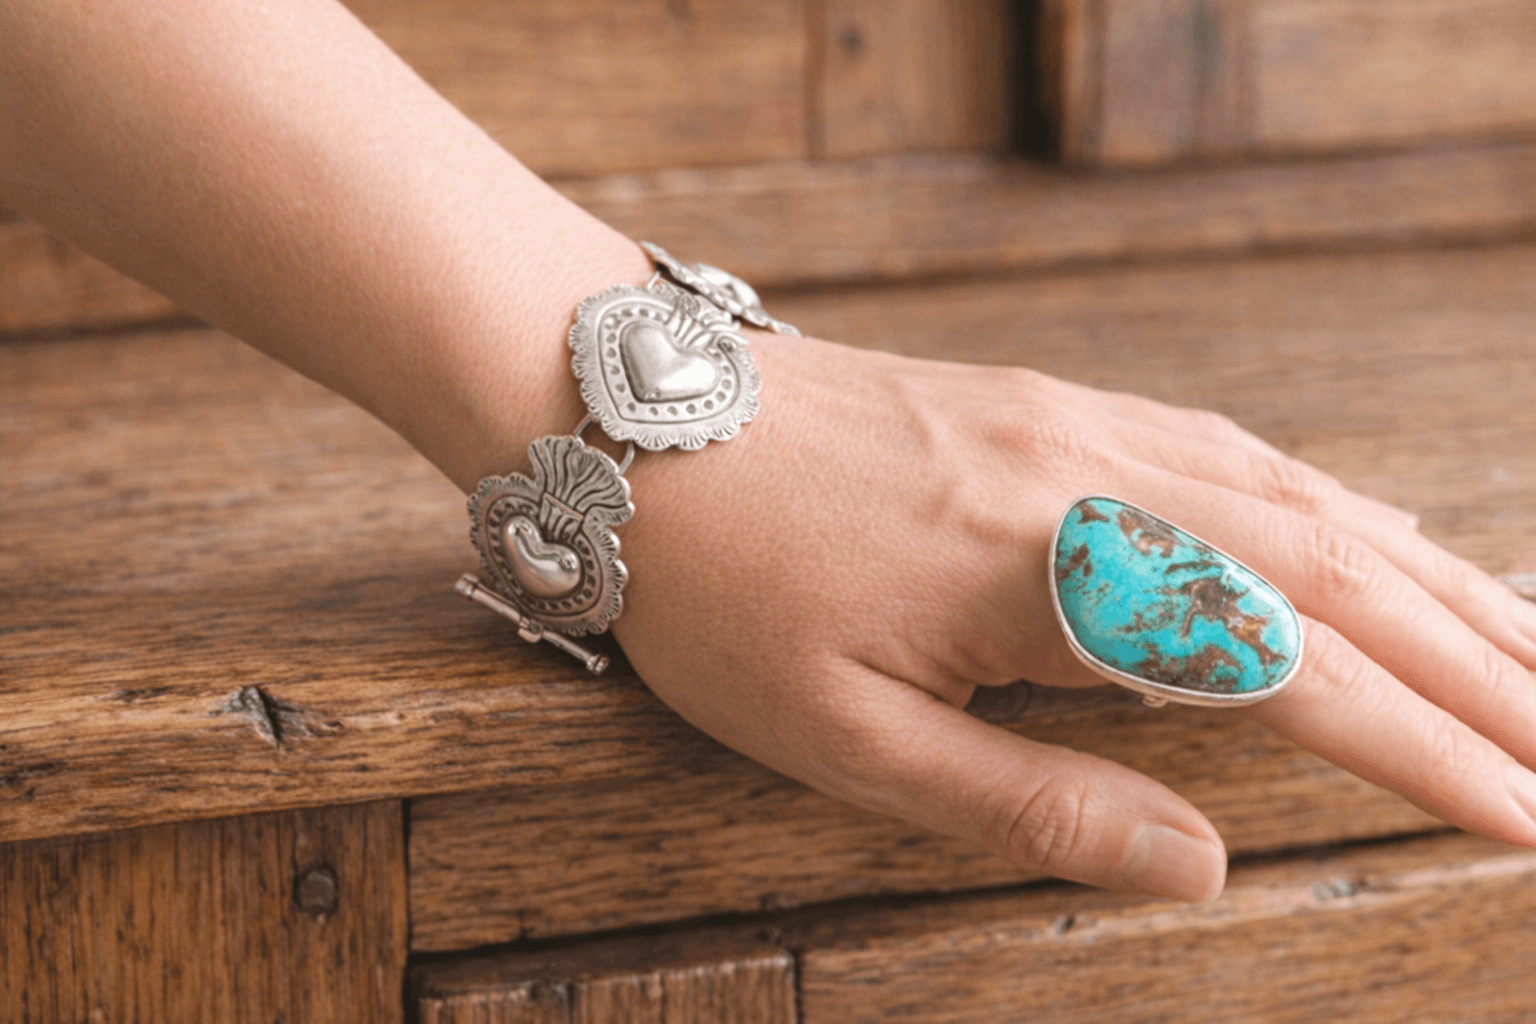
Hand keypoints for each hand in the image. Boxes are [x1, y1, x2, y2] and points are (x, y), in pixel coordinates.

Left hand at [611, 332, 1535, 901]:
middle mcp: (1094, 476)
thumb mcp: (843, 735)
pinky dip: (1339, 506)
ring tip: (1533, 649)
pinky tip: (1384, 540)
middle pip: (1333, 572)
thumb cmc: (724, 587)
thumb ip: (1026, 806)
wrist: (640, 419)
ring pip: (1307, 500)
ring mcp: (1084, 423)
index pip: (1283, 665)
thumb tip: (1198, 866)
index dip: (1420, 746)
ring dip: (1436, 577)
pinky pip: (1238, 451)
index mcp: (1044, 572)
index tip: (1523, 814)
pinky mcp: (1059, 401)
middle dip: (1477, 666)